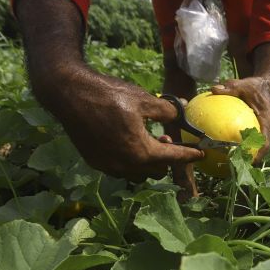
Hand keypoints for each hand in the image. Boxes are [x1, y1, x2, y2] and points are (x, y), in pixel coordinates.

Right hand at [48, 68, 203, 181]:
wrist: (69, 94)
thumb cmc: (108, 95)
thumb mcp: (143, 99)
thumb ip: (167, 110)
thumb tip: (182, 112)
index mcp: (140, 151)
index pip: (172, 158)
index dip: (189, 155)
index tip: (200, 154)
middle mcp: (125, 165)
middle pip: (156, 171)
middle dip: (166, 158)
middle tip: (167, 140)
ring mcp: (108, 166)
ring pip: (137, 174)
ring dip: (147, 163)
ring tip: (147, 142)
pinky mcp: (95, 162)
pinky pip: (120, 169)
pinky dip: (130, 161)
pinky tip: (128, 143)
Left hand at [211, 77, 269, 161]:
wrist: (264, 84)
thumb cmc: (255, 86)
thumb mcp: (243, 85)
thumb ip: (230, 88)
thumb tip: (214, 89)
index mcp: (266, 121)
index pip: (264, 141)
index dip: (259, 153)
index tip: (249, 161)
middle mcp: (264, 129)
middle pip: (259, 149)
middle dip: (249, 160)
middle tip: (235, 167)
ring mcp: (260, 130)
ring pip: (253, 147)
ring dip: (243, 156)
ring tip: (227, 165)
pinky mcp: (254, 129)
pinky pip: (246, 139)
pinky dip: (236, 145)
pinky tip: (220, 148)